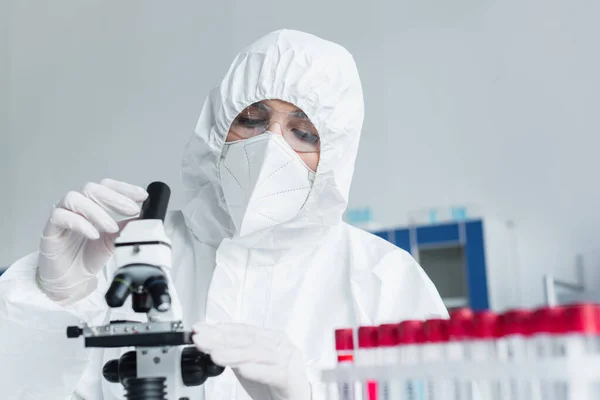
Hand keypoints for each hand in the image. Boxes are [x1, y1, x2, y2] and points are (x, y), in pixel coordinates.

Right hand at [36, 179, 147, 303]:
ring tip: (112, 227)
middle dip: (115, 198)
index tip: (142, 196)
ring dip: (97, 211)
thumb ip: (127, 228)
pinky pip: (60, 216)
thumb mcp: (115, 240)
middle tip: (131, 210)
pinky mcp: (50, 229)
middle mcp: (77, 206)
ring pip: (75, 199)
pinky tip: (94, 234)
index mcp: (93, 204)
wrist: (73, 279)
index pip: (107, 186)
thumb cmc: (90, 256)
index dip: (124, 188)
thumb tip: (145, 219)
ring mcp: (62, 215)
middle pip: (92, 188)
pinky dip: (80, 223)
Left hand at [192, 323, 311, 399]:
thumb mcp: (250, 365)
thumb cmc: (273, 382)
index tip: (200, 329)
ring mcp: (287, 359)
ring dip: (233, 354)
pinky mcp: (289, 378)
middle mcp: (279, 345)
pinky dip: (256, 371)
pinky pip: (272, 373)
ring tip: (214, 354)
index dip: (220, 329)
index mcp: (270, 338)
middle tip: (200, 339)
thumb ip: (235, 354)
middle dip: (220, 339)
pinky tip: (243, 369)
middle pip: (247, 340)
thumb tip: (210, 344)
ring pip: (257, 354)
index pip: (242, 330)